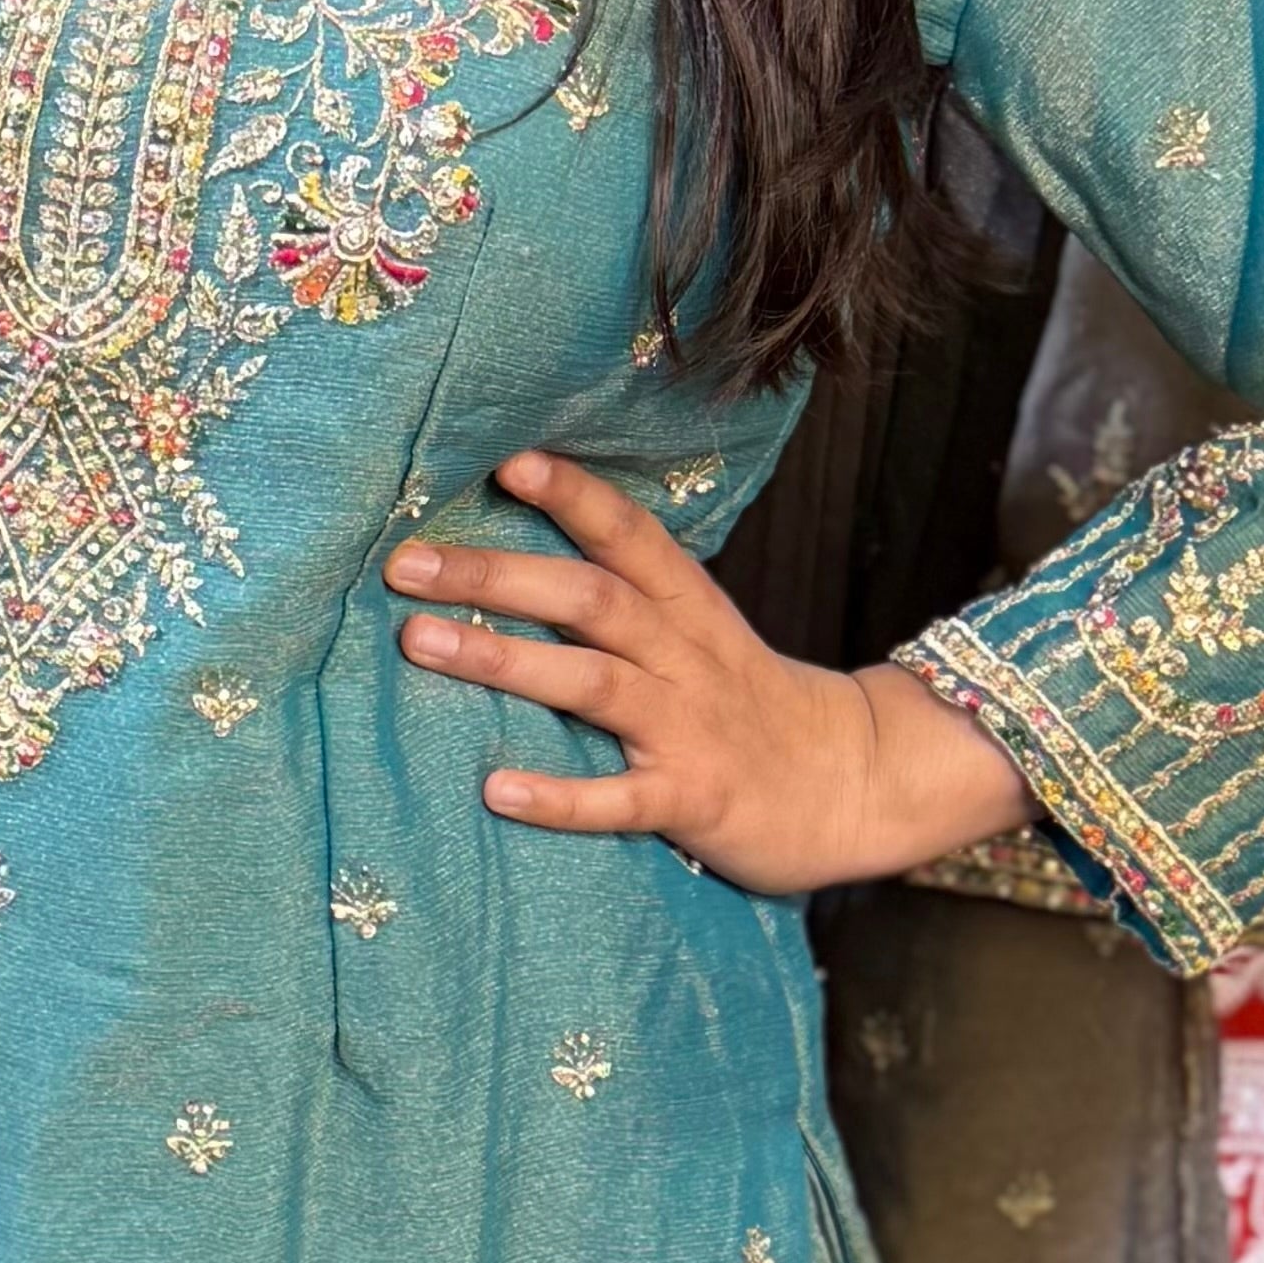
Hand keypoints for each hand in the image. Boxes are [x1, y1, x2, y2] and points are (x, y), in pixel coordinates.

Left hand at [385, 449, 1031, 893]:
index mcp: (689, 609)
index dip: (572, 496)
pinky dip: (560, 795)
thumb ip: (633, 600)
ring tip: (421, 644)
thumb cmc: (755, 707)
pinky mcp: (694, 800)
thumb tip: (527, 561)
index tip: (505, 463)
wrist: (858, 785)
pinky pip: (621, 799)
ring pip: (593, 682)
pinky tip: (496, 789)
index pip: (630, 535)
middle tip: (405, 564)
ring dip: (504, 659)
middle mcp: (686, 657)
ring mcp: (691, 727)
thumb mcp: (705, 635)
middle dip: (496, 575)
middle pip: (590, 598)